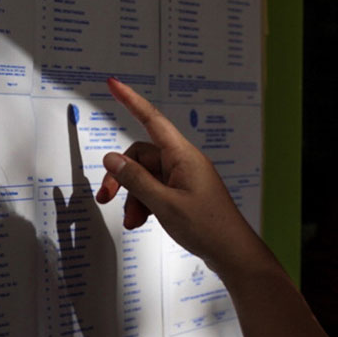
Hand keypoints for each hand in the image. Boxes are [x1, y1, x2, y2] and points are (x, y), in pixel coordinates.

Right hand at [94, 78, 260, 271]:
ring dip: (132, 196)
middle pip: (141, 156)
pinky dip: (144, 203)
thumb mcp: (164, 204)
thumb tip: (112, 158)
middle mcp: (183, 162)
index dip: (131, 101)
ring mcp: (184, 178)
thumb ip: (135, 180)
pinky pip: (155, 189)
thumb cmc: (207, 227)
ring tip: (131, 221)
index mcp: (182, 156)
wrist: (231, 252)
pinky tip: (141, 221)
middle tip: (106, 199)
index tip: (113, 84)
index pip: (152, 119)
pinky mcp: (184, 193)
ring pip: (145, 176)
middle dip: (121, 177)